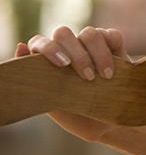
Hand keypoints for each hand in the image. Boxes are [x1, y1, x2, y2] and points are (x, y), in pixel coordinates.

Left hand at [14, 26, 130, 141]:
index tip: (63, 66)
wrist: (108, 121)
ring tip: (106, 77)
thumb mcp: (58, 107)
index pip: (40, 43)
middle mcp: (67, 49)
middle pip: (63, 33)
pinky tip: (115, 68)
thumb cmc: (79, 117)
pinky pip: (112, 34)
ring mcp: (89, 45)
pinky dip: (112, 47)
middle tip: (88, 77)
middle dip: (77, 54)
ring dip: (98, 53)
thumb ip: (39, 83)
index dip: (49, 49)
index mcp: (48, 63)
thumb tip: (20, 48)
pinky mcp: (112, 45)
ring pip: (89, 33)